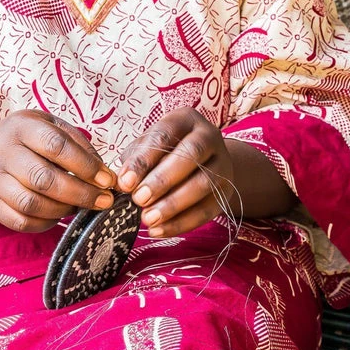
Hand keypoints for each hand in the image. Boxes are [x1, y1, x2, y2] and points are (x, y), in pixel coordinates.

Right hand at [0, 110, 115, 231]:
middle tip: (104, 201)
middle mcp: (2, 151)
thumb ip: (79, 146)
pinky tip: (59, 215)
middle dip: (80, 193)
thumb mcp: (52, 127)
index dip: (85, 165)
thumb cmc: (30, 138)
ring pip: (31, 203)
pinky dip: (45, 223)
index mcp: (21, 126)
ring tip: (80, 207)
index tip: (107, 180)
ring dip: (64, 210)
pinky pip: (20, 221)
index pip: (55, 145)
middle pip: (42, 179)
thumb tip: (105, 175)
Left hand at [116, 108, 236, 237]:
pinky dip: (182, 223)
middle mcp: (209, 137)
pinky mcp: (227, 191)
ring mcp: (223, 164)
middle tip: (139, 199)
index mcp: (185, 120)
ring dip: (173, 204)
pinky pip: (207, 210)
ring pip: (203, 184)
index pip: (164, 135)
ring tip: (148, 219)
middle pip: (190, 156)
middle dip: (162, 180)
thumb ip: (135, 161)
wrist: (205, 161)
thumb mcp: (147, 146)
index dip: (144, 159)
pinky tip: (159, 230)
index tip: (125, 182)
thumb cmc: (164, 151)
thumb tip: (122, 183)